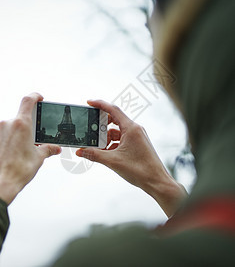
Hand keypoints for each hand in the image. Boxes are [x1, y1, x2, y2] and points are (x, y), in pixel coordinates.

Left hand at [0, 93, 60, 204]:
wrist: (1, 184)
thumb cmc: (17, 171)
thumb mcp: (38, 157)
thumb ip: (48, 149)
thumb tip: (55, 148)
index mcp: (22, 124)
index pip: (28, 101)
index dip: (35, 96)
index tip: (39, 98)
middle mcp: (7, 124)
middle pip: (21, 117)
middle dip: (28, 127)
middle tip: (32, 140)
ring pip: (11, 127)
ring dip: (18, 135)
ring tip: (21, 150)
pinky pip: (3, 134)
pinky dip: (9, 140)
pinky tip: (12, 153)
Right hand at [76, 100, 186, 216]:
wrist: (156, 182)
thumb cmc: (140, 170)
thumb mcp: (113, 161)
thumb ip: (94, 154)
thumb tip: (80, 151)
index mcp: (131, 128)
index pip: (113, 110)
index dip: (100, 104)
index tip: (89, 102)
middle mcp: (135, 129)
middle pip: (114, 120)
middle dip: (101, 125)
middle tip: (90, 130)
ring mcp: (137, 137)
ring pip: (117, 132)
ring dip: (106, 138)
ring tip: (97, 147)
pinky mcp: (137, 144)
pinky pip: (122, 140)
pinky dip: (112, 144)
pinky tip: (106, 153)